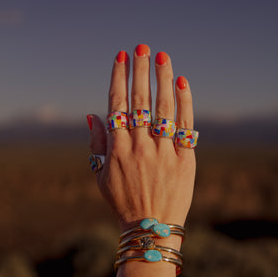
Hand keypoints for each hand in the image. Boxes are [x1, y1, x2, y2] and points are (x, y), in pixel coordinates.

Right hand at [87, 44, 195, 232]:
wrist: (151, 229)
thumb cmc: (123, 201)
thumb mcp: (100, 176)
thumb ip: (96, 144)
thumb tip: (92, 114)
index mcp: (117, 148)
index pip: (117, 104)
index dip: (118, 78)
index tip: (121, 57)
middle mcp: (139, 146)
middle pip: (140, 100)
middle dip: (140, 71)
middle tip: (141, 47)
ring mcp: (163, 152)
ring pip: (163, 108)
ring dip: (162, 79)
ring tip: (162, 56)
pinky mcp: (184, 159)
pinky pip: (185, 125)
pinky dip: (184, 102)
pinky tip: (182, 82)